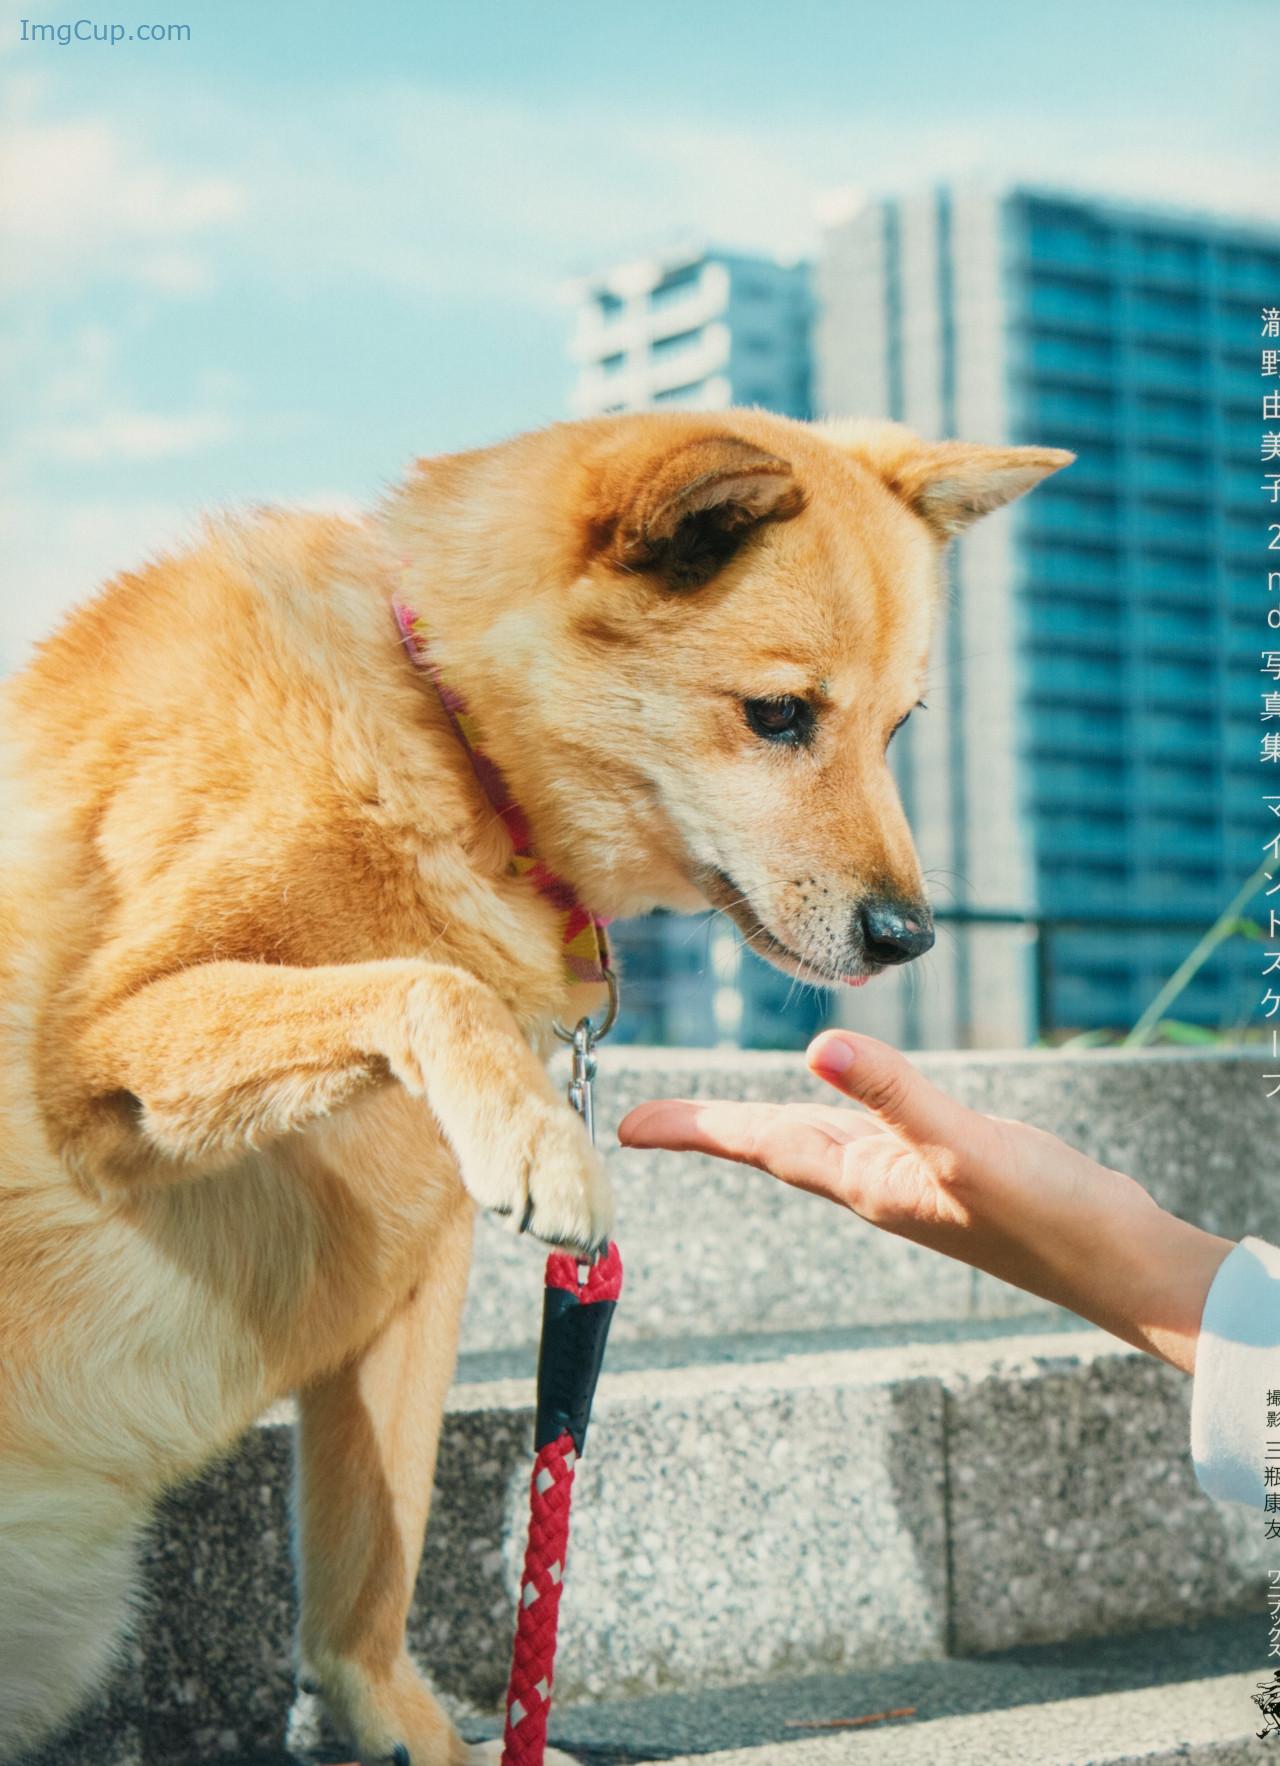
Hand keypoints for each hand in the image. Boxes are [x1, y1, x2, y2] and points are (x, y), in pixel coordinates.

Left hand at [618, 1030, 1232, 1374]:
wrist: (1119, 1265)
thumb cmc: (1049, 1216)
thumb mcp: (966, 1147)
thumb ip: (895, 1095)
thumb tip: (819, 1047)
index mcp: (863, 1180)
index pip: (757, 1144)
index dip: (692, 1128)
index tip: (625, 1127)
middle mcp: (872, 1183)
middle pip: (769, 1147)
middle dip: (707, 1130)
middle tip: (645, 1123)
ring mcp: (907, 1179)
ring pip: (812, 1145)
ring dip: (757, 1129)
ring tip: (714, 1120)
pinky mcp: (943, 1169)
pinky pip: (862, 1138)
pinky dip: (832, 1116)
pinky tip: (835, 1107)